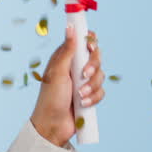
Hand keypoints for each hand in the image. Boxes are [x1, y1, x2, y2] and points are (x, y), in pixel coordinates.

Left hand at [29, 25, 104, 147]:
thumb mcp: (58, 71)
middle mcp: (75, 68)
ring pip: (101, 76)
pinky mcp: (90, 95)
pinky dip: (93, 98)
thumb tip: (70, 26)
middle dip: (92, 67)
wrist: (53, 124)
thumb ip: (67, 50)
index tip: (90, 48)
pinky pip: (101, 91)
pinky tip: (83, 104)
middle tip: (83, 75)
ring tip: (79, 95)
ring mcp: (83, 82)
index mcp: (66, 58)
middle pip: (96, 57)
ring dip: (91, 87)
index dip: (90, 42)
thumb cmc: (50, 97)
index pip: (83, 42)